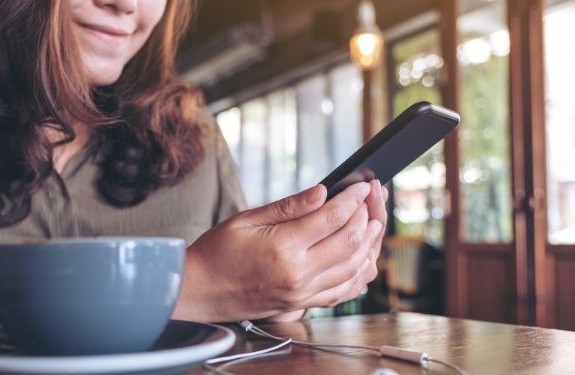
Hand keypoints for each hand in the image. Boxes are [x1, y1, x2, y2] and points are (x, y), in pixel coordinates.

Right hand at [172, 180, 387, 322]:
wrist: (198, 291)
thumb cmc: (217, 252)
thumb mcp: (246, 219)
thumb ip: (288, 207)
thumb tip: (323, 192)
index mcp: (283, 248)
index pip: (332, 218)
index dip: (353, 198)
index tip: (362, 185)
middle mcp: (298, 273)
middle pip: (351, 242)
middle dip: (368, 215)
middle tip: (373, 197)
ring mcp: (302, 293)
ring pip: (353, 268)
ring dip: (369, 243)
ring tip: (375, 222)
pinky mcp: (301, 305)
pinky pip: (342, 292)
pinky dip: (359, 274)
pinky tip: (365, 258)